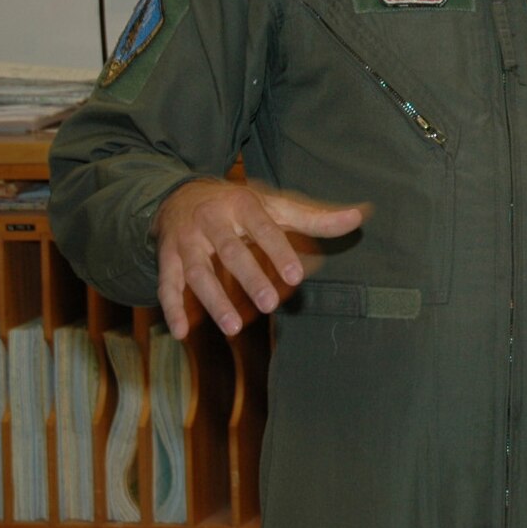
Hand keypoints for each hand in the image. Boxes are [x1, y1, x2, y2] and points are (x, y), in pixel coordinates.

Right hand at [153, 179, 367, 338]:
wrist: (181, 196)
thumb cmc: (240, 207)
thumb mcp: (275, 206)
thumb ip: (315, 217)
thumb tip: (360, 217)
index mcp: (242, 204)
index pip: (263, 228)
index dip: (278, 251)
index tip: (295, 277)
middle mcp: (211, 220)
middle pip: (229, 251)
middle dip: (249, 277)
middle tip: (269, 305)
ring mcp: (186, 241)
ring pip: (196, 272)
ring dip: (213, 301)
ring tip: (234, 328)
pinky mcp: (166, 258)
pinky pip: (166, 284)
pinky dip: (172, 308)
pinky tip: (182, 332)